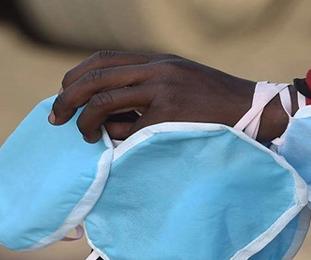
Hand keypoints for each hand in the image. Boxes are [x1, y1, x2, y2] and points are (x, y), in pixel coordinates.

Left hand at [49, 51, 290, 142]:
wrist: (255, 111)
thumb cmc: (217, 106)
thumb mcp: (181, 86)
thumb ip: (148, 93)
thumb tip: (108, 118)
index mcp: (157, 61)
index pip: (103, 59)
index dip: (76, 76)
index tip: (64, 94)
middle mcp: (156, 69)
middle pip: (95, 75)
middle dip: (68, 97)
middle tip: (55, 117)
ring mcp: (163, 90)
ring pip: (105, 99)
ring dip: (85, 120)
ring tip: (85, 137)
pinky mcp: (170, 115)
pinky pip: (130, 129)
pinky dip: (118, 139)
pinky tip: (119, 147)